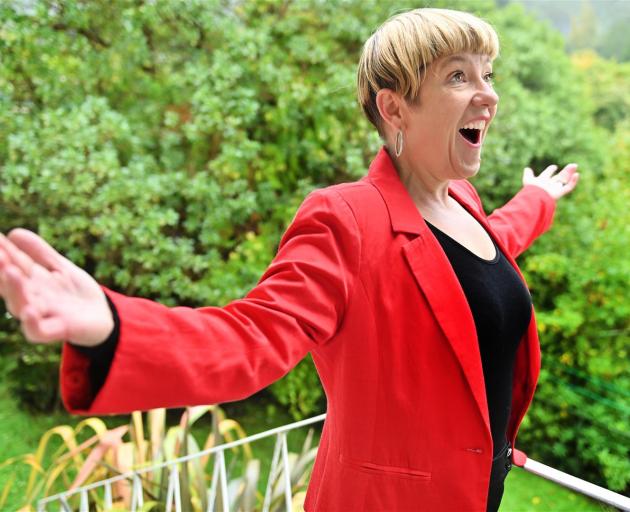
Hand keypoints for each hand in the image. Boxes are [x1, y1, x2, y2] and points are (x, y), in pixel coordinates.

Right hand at [0, 229, 113, 345]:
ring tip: (11, 271)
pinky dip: (31, 323)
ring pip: (20, 306)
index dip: (4, 252)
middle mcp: (32, 299)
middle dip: (2, 270)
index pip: (13, 265)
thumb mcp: (60, 267)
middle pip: (11, 285)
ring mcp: (43, 315)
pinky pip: (38, 331)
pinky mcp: (58, 330)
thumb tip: (13, 232)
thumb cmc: (76, 292)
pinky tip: (29, 311)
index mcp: (31, 283)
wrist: (103, 316)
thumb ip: (40, 253)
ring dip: (14, 290)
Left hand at [522, 163, 579, 199]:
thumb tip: (527, 168)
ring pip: (564, 180)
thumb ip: (528, 174)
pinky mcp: (560, 193)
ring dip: (570, 173)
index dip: (550, 170)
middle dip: (565, 171)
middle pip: (559, 177)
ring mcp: (555, 189)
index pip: (547, 174)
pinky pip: (568, 187)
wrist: (535, 198)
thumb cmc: (531, 189)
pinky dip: (573, 181)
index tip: (554, 166)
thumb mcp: (528, 180)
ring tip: (574, 165)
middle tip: (573, 165)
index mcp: (542, 181)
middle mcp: (549, 185)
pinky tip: (576, 174)